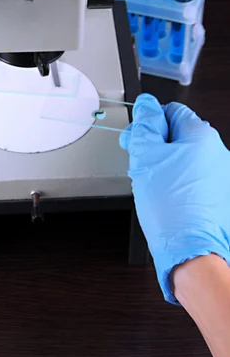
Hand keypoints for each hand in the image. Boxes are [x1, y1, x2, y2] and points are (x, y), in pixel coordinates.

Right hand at [120, 93, 229, 303]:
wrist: (192, 252)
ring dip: (165, 165)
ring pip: (185, 158)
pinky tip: (166, 198)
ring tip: (152, 185)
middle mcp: (218, 153)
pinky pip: (193, 179)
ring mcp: (221, 176)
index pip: (172, 111)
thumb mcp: (146, 157)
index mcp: (202, 137)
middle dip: (156, 145)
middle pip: (179, 135)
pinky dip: (177, 183)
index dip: (149, 122)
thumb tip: (146, 105)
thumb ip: (145, 126)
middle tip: (139, 163)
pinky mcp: (219, 196)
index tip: (136, 137)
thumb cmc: (171, 208)